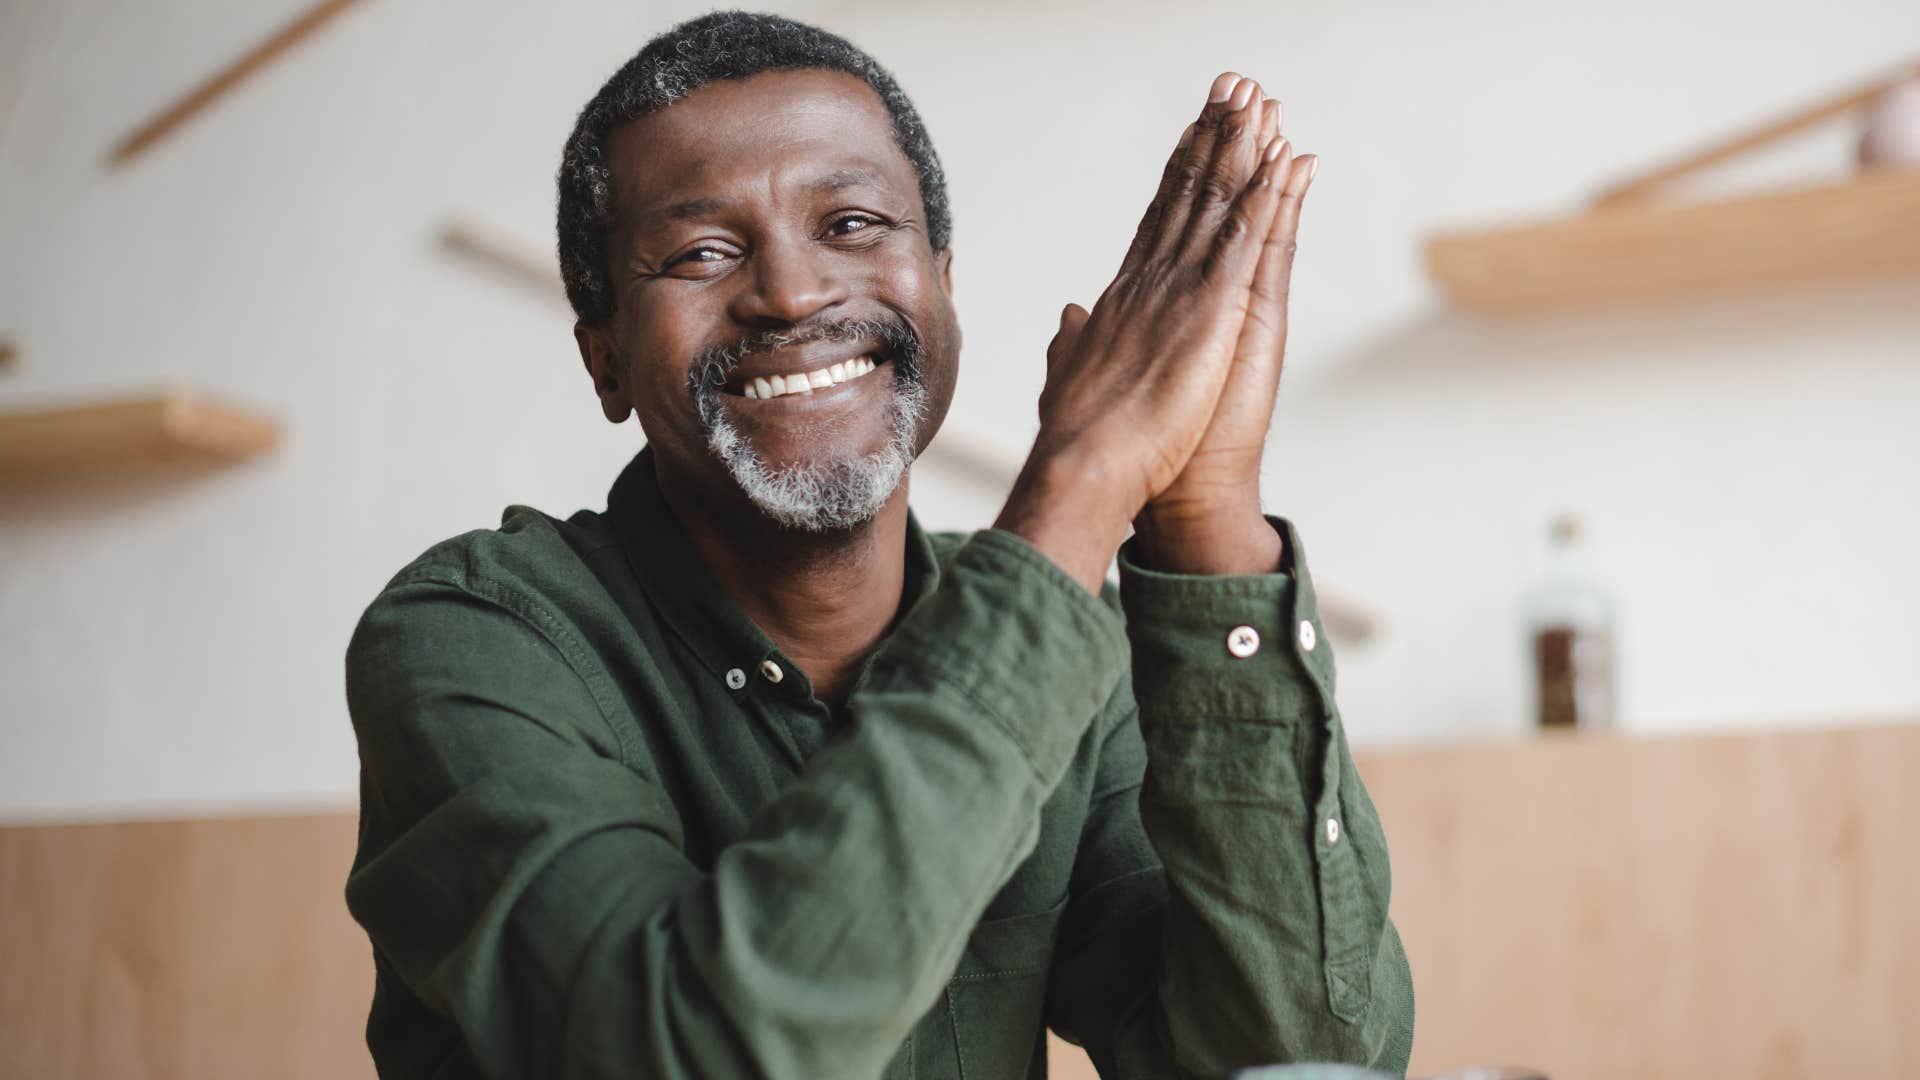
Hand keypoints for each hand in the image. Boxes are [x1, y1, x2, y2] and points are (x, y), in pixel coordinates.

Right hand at [995, 72, 1294, 591]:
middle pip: (1186, 196)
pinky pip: (1243, 240)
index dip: (1179, 173)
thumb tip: (1071, 313)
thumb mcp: (1072, 375)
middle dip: (1211, 139)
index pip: (1157, 222)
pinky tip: (1282, 161)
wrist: (1084, 468)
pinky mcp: (1209, 312)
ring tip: (1259, 102)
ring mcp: (1179, 291)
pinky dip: (1264, 197)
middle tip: (1231, 90)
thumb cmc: (1079, 440)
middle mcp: (1150, 281)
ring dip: (1241, 150)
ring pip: (1216, 204)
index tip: (1193, 132)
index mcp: (1124, 299)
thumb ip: (1073, 339)